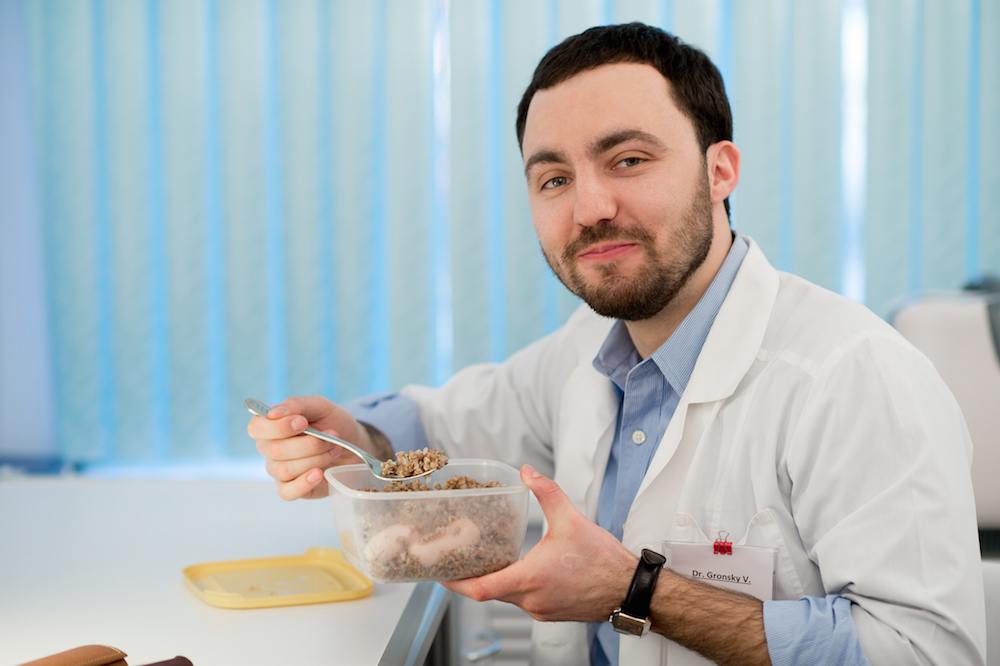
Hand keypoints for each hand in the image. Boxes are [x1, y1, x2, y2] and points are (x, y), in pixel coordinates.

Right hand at [248, 395, 377, 499]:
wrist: (354, 444)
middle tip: (332, 437)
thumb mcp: (320, 406)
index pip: (256, 428)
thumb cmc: (333, 423)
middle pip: (275, 450)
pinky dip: (304, 483)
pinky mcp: (291, 489)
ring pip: (285, 470)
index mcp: (270, 426)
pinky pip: (288, 492)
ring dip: (316, 458)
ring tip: (334, 450)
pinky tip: (319, 474)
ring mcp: (278, 471)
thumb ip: (296, 405)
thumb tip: (274, 413)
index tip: (303, 422)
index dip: (278, 427)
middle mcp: (269, 449)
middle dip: (309, 444)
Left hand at [441, 465, 636, 622]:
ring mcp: (541, 611)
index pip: (480, 589)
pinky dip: (514, 589)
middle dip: (471, 579)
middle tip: (458, 562)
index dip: (455, 583)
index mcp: (529, 579)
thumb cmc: (602, 560)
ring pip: (506, 598)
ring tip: (486, 562)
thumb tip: (528, 472)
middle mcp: (531, 601)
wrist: (628, 589)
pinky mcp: (551, 614)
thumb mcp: (571, 519)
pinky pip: (523, 602)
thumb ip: (546, 492)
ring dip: (494, 583)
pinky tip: (518, 571)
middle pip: (488, 594)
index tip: (440, 574)